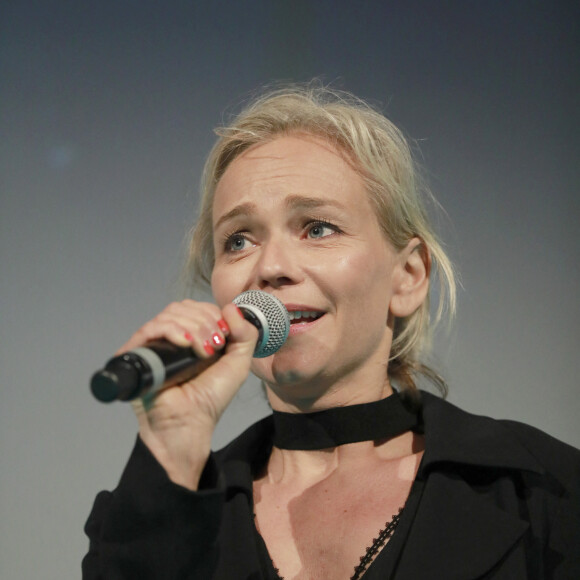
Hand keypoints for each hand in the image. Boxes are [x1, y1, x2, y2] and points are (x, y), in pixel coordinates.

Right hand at [119, 300, 257, 489]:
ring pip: (170, 314)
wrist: (190, 423)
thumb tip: (231, 307)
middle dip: (205, 322)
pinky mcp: (137, 353)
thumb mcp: (239, 363)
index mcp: (192, 336)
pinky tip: (186, 343)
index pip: (199, 308)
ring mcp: (153, 344)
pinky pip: (150, 328)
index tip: (224, 338)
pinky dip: (172, 330)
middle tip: (214, 347)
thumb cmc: (210, 398)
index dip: (214, 316)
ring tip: (202, 352)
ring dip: (193, 327)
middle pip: (185, 307)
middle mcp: (171, 337)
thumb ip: (246, 334)